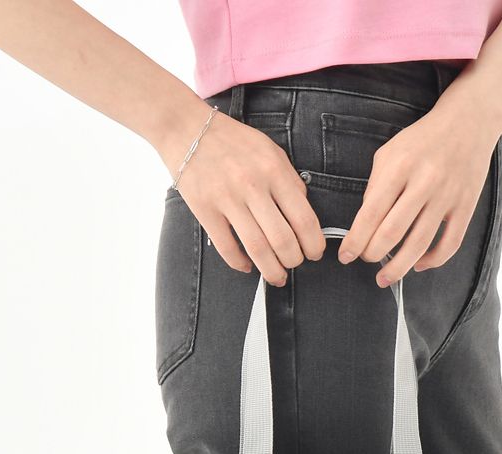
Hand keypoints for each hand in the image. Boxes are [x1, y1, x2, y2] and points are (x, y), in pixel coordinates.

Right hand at [163, 107, 325, 284]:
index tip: (315, 253)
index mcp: (274, 171)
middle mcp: (252, 186)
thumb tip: (303, 214)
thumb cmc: (233, 141)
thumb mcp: (270, 151)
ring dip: (272, 270)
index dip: (314, 244)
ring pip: (257, 249)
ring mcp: (227, 199)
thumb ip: (290, 180)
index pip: (304, 219)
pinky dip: (240, 263)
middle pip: (283, 240)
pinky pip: (226, 247)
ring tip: (277, 277)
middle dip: (294, 261)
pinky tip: (247, 266)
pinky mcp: (204, 209)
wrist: (186, 128)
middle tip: (295, 264)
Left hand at [337, 102, 501, 286]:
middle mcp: (423, 182)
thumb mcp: (388, 153)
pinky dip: (433, 260)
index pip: (370, 214)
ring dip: (398, 268)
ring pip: (419, 244)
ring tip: (384, 279)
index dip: (355, 241)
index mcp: (399, 167)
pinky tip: (419, 265)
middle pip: (392, 233)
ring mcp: (447, 196)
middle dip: (372, 254)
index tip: (345, 256)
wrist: (468, 122)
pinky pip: (450, 244)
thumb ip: (375, 187)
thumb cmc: (421, 141)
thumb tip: (366, 225)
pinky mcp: (466, 206)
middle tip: (365, 260)